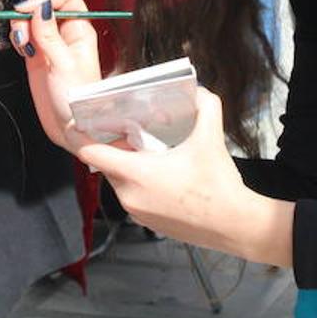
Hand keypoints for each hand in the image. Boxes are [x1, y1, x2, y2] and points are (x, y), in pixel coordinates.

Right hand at [9, 0, 101, 148]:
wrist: (70, 127)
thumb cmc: (76, 99)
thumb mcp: (62, 64)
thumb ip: (48, 34)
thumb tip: (40, 6)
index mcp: (80, 29)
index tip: (28, 10)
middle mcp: (66, 33)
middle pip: (44, 5)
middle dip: (29, 13)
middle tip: (22, 32)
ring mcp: (50, 44)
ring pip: (30, 19)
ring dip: (21, 27)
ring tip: (23, 46)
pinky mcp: (37, 56)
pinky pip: (24, 36)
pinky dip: (18, 38)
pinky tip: (22, 51)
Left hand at [74, 88, 294, 265]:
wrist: (235, 226)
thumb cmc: (219, 185)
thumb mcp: (210, 138)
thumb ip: (205, 107)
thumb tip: (199, 91)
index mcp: (136, 173)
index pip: (89, 152)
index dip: (80, 134)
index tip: (80, 120)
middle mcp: (129, 195)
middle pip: (105, 164)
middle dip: (113, 147)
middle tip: (128, 129)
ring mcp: (136, 212)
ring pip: (119, 181)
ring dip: (127, 165)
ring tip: (150, 151)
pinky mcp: (147, 223)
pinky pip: (132, 196)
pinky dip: (138, 183)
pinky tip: (162, 174)